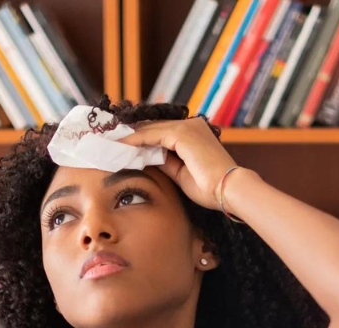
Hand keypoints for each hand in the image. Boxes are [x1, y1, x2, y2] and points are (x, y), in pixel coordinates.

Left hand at [118, 118, 240, 211]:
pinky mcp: (183, 134)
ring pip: (150, 129)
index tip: (121, 145)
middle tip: (109, 139)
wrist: (229, 190)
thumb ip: (165, 162)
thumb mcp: (181, 174)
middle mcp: (192, 126)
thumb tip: (147, 158)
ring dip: (129, 135)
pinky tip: (121, 145)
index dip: (140, 138)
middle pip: (154, 127)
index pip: (161, 132)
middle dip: (131, 134)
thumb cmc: (210, 188)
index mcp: (194, 134)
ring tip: (110, 142)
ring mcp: (188, 127)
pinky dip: (135, 139)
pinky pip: (152, 135)